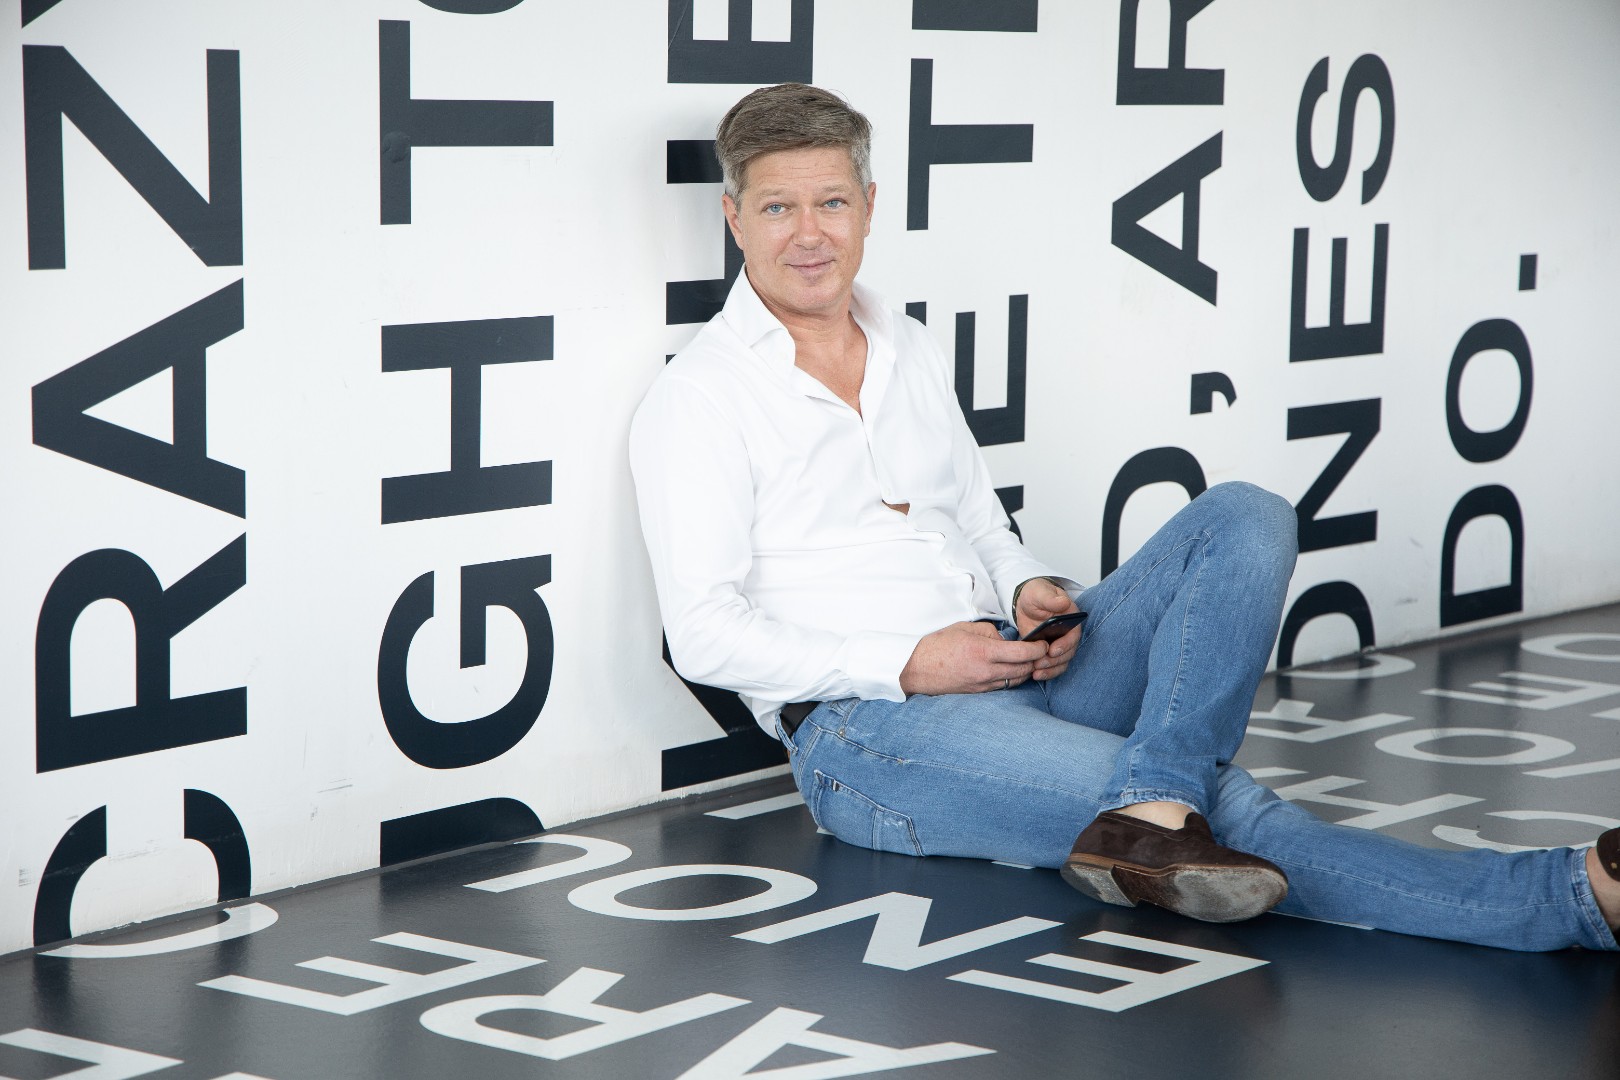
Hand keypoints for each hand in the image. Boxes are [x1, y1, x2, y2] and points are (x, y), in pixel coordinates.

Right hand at [899, 621, 1047, 695]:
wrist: (916, 669)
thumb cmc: (938, 646)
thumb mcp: (965, 628)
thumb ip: (990, 632)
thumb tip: (1005, 640)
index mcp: (984, 652)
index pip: (1022, 653)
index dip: (1038, 649)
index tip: (1043, 644)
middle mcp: (986, 672)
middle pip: (1024, 669)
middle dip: (1036, 660)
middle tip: (1042, 651)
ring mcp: (983, 685)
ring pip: (1016, 680)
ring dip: (1026, 671)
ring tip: (1029, 661)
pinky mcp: (979, 692)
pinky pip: (1004, 686)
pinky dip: (1012, 678)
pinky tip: (1012, 670)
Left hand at [1014, 577, 1081, 682]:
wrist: (1026, 603)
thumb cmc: (1036, 595)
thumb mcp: (1039, 593)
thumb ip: (1050, 599)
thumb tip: (1063, 602)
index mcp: (1071, 618)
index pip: (1073, 635)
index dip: (1065, 645)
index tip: (1052, 650)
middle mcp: (1068, 633)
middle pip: (1068, 653)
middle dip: (1055, 661)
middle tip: (1040, 664)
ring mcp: (1060, 644)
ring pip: (1061, 662)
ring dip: (1050, 669)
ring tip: (1036, 672)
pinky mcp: (1050, 652)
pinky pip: (1053, 666)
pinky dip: (1046, 673)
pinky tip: (1035, 675)